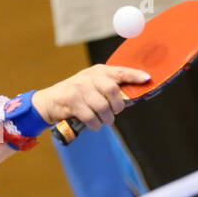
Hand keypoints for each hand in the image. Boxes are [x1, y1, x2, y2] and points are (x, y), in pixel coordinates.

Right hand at [33, 65, 150, 131]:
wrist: (50, 101)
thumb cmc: (77, 96)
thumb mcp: (93, 86)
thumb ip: (110, 88)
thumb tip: (132, 96)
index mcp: (98, 71)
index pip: (120, 71)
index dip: (134, 75)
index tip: (147, 79)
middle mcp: (89, 77)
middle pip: (113, 90)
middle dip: (117, 106)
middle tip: (114, 112)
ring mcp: (79, 88)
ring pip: (103, 107)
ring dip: (106, 119)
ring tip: (102, 120)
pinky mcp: (71, 101)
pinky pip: (91, 118)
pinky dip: (95, 125)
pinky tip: (93, 124)